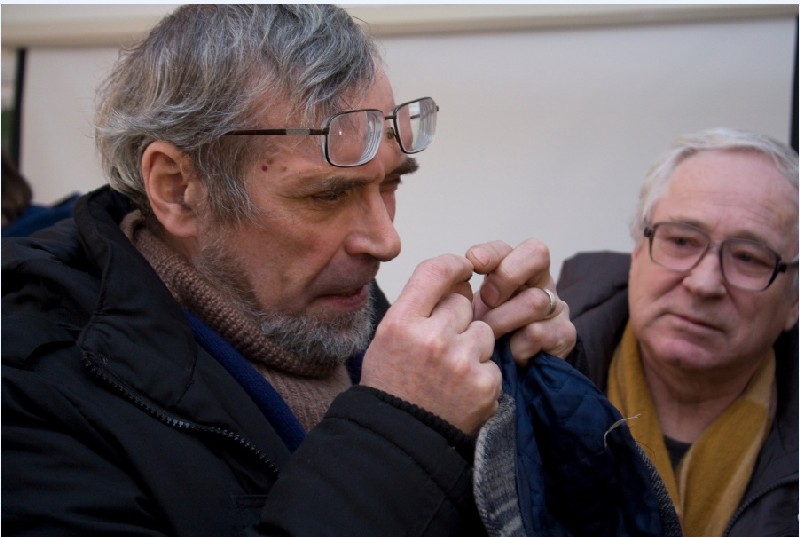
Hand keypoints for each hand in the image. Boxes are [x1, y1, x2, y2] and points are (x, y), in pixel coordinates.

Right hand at [360, 254, 499, 434]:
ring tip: (450, 371)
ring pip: (484, 331)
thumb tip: (458, 279)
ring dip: (473, 345)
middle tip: (441, 345)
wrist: (400, 440)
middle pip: (463, 302)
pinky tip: (460, 390)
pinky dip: (481, 375)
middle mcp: (431, 338)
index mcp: (401, 323)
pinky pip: (492, 362)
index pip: (436, 271)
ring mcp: (461, 362)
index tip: (461, 270)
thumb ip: (418, 306)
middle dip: (458, 318)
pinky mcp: (484, 384)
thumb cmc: (392, 385)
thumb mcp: (388, 337)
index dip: (453, 266)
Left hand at [466, 239, 575, 363]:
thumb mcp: (464, 310)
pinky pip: (540, 332)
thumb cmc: (480, 335)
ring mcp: (555, 306)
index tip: (472, 264)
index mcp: (512, 270)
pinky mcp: (563, 334)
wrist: (505, 374)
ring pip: (535, 299)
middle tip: (487, 299)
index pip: (506, 248)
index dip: (490, 253)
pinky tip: (508, 353)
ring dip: (505, 319)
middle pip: (536, 255)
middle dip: (506, 276)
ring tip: (489, 334)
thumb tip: (448, 281)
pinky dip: (518, 345)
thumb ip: (456, 292)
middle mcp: (537, 281)